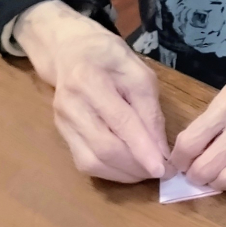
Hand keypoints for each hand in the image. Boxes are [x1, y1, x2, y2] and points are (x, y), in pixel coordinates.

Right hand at [16, 0, 167, 183]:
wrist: (70, 52)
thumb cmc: (110, 59)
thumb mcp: (139, 74)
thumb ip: (150, 111)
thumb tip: (161, 151)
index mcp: (90, 80)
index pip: (120, 121)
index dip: (142, 148)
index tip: (163, 168)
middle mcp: (70, 105)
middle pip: (103, 147)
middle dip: (136, 166)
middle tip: (162, 172)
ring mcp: (62, 123)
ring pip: (91, 162)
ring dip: (124, 174)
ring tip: (147, 171)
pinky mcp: (61, 135)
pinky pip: (85, 163)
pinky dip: (110, 172)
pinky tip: (129, 168)